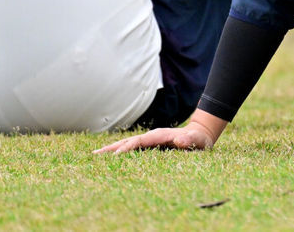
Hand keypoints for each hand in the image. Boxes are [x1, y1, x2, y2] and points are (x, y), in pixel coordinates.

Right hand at [94, 112, 226, 153]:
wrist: (200, 135)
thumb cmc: (199, 140)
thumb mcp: (198, 141)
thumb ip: (190, 140)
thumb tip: (180, 139)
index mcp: (160, 135)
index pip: (139, 142)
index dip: (127, 148)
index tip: (115, 156)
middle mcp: (152, 136)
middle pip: (128, 142)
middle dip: (112, 148)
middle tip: (94, 156)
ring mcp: (150, 140)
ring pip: (127, 145)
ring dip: (112, 150)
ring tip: (95, 156)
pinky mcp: (150, 146)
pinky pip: (132, 149)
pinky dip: (120, 152)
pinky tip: (110, 159)